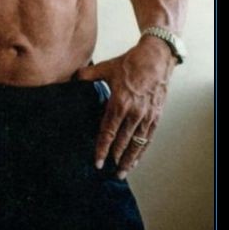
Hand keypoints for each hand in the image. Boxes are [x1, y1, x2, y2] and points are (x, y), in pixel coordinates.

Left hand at [76, 36, 175, 178]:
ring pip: (137, 143)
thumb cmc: (130, 62)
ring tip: (123, 172)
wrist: (156, 57)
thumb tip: (72, 78)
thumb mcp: (106, 67)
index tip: (98, 161)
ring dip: (130, 159)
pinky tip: (137, 159)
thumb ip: (87, 75)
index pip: (108, 131)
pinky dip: (142, 150)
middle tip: (109, 172)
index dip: (102, 148)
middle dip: (115, 158)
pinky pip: (148, 137)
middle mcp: (134, 112)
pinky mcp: (156, 115)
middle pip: (123, 141)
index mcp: (119, 102)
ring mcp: (147, 115)